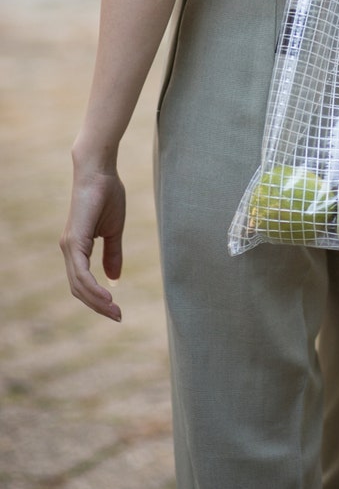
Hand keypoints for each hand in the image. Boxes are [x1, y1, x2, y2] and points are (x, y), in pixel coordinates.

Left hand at [60, 157, 125, 321]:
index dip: (98, 299)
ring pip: (78, 285)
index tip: (116, 310)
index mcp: (77, 248)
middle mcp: (69, 250)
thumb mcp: (114, 230)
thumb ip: (112, 253)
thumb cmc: (107, 195)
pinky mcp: (74, 241)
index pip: (83, 283)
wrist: (100, 172)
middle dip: (98, 306)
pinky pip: (81, 272)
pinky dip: (93, 287)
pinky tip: (108, 296)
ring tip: (115, 311)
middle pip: (79, 289)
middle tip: (118, 316)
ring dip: (97, 302)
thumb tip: (114, 278)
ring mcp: (69, 246)